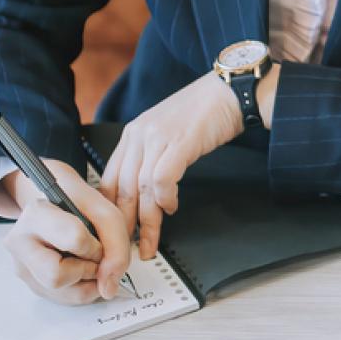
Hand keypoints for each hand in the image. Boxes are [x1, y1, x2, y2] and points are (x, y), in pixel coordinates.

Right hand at [5, 160, 132, 304]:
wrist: (59, 205)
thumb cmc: (80, 206)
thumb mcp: (108, 214)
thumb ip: (117, 248)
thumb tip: (108, 289)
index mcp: (36, 214)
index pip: (73, 240)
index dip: (95, 246)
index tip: (98, 241)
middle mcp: (19, 242)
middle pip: (56, 276)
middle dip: (86, 270)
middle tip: (93, 256)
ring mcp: (21, 265)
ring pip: (59, 293)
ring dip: (87, 282)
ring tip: (88, 261)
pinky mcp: (30, 282)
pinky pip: (61, 299)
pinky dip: (81, 290)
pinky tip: (82, 271)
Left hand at [100, 72, 245, 260]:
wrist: (230, 90)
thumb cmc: (204, 112)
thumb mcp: (168, 132)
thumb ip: (153, 157)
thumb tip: (147, 192)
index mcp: (132, 134)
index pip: (110, 180)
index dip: (111, 211)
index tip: (116, 233)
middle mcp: (139, 135)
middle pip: (122, 189)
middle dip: (124, 225)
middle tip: (127, 249)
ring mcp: (158, 138)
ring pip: (141, 189)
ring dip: (146, 221)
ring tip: (151, 241)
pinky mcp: (179, 142)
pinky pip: (163, 179)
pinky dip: (165, 199)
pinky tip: (172, 208)